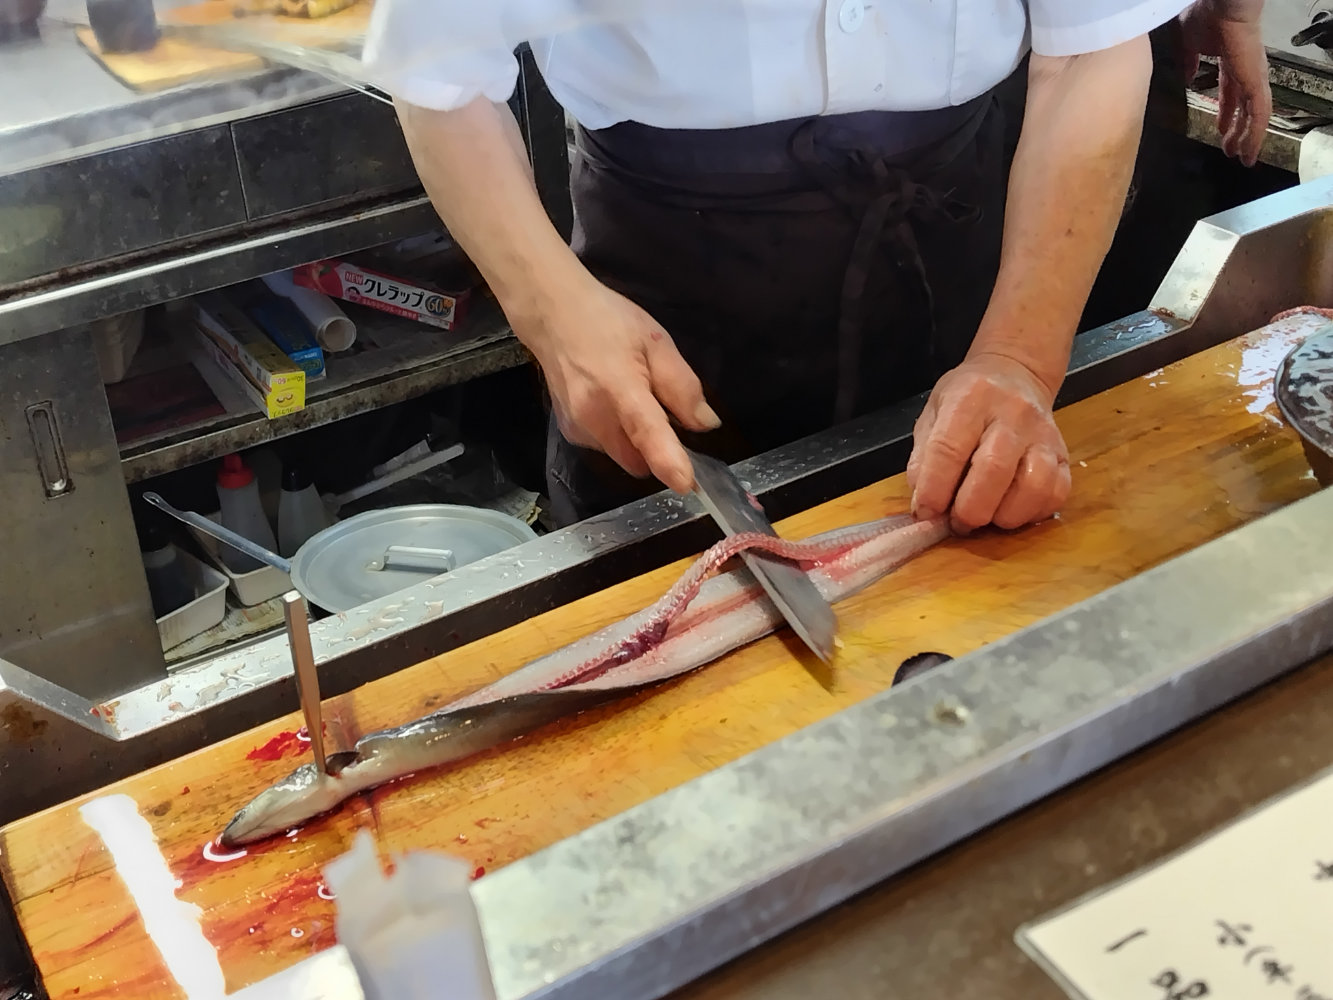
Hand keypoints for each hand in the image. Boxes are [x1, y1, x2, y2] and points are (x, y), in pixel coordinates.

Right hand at [517, 274, 719, 493]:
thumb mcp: (657, 342)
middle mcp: (594, 416)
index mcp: (620, 387)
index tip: (686, 484)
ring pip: (624, 456)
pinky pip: (607, 447)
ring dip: (637, 442)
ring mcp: (578, 428)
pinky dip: (618, 435)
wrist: (552, 316)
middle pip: (639, 459)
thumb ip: (683, 387)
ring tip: (633, 399)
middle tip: (665, 413)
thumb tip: (705, 424)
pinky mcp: (570, 433)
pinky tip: (611, 403)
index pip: (646, 432)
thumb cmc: (609, 322)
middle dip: (657, 450)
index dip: (667, 460)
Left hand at [905, 354, 1070, 533]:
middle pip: (993, 469)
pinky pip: (1057, 493)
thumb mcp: (934, 413)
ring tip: (987, 518)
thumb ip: (924, 458)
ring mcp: (1043, 434)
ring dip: (1004, 515)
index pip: (949, 449)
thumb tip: (925, 505)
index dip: (934, 489)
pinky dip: (1033, 513)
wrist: (1017, 374)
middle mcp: (1012, 414)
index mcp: (970, 398)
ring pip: (1033, 485)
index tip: (926, 513)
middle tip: (958, 523)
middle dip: (970, 509)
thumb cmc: (967, 399)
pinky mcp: (1064, 454)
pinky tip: (1012, 510)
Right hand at [1180, 0, 1271, 166]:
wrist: (1221, 4)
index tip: (1219, 130)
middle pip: (1244, 108)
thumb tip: (1188, 77)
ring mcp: (1254, 77)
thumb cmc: (1204, 16)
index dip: (1226, 113)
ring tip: (1242, 158)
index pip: (1231, 94)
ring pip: (1255, 116)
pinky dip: (1256, 134)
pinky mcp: (1257, 82)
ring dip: (1249, 138)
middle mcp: (1245, 72)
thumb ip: (1189, 62)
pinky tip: (1248, 150)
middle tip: (1230, 150)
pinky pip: (1260, 114)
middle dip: (1238, 130)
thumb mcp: (1188, 44)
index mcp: (1230, 62)